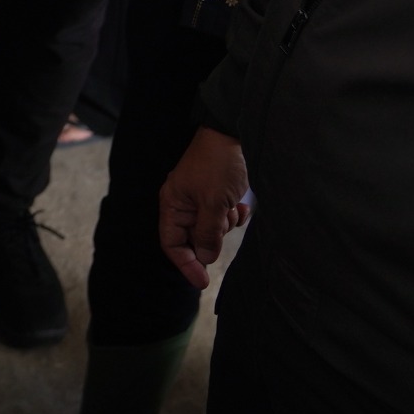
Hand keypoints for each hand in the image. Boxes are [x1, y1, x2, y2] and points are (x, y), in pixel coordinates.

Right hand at [158, 127, 250, 289]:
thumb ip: (207, 235)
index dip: (186, 264)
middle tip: (224, 228)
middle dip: (211, 238)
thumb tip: (205, 258)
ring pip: (210, 229)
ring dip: (225, 225)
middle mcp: (183, 202)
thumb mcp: (213, 203)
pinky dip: (232, 216)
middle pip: (192, 238)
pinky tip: (241, 206)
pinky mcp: (216, 193)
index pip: (172, 243)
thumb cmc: (218, 164)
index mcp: (173, 203)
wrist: (233, 132)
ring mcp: (199, 198)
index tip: (203, 281)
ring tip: (233, 210)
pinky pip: (222, 216)